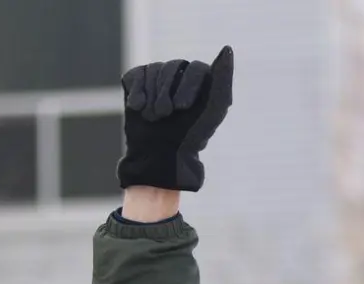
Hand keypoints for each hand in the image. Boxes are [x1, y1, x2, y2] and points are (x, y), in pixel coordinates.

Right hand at [117, 45, 234, 192]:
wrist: (159, 155)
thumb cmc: (191, 135)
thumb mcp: (213, 109)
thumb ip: (223, 80)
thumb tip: (227, 48)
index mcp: (202, 78)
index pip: (195, 68)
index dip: (188, 86)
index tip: (183, 108)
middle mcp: (180, 73)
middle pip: (171, 66)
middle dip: (167, 94)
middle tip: (166, 115)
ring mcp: (157, 75)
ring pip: (153, 70)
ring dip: (153, 97)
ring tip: (155, 117)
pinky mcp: (137, 79)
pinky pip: (136, 74)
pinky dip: (137, 93)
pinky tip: (140, 108)